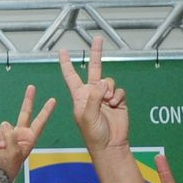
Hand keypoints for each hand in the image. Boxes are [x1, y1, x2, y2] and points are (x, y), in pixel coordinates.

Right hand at [0, 85, 55, 180]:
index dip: (46, 111)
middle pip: (25, 113)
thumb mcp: (13, 151)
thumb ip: (10, 136)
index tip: (53, 100)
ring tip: (2, 147)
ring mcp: (10, 134)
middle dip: (28, 100)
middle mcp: (21, 133)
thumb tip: (4, 124)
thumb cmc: (9, 165)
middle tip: (32, 87)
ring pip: (6, 125)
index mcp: (30, 138)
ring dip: (2, 135)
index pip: (40, 121)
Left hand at [58, 37, 128, 151]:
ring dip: (109, 89)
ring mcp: (105, 96)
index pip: (71, 76)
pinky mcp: (117, 100)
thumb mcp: (87, 115)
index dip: (67, 63)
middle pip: (94, 68)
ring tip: (107, 102)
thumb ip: (93, 97)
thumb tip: (102, 83)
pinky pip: (119, 90)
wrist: (110, 144)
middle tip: (98, 38)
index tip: (63, 51)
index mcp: (79, 96)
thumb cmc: (93, 134)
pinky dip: (118, 96)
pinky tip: (114, 105)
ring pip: (109, 81)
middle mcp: (92, 93)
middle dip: (96, 53)